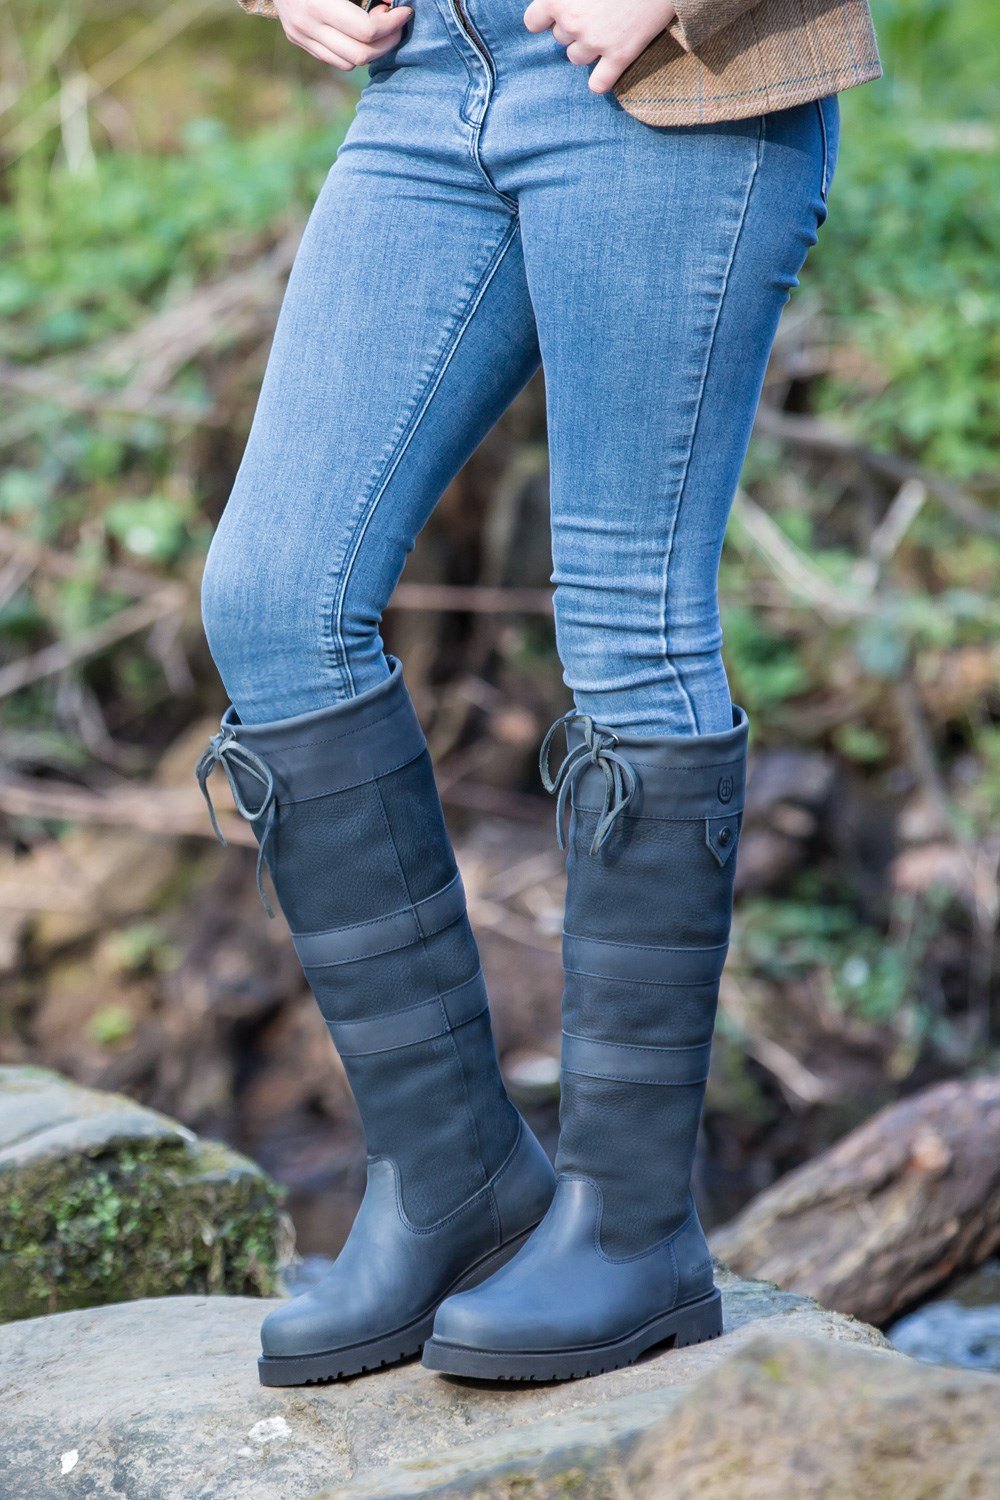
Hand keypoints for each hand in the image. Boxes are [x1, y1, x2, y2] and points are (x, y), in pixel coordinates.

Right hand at [274, 0, 411, 70]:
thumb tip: (393, 0)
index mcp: (318, 4)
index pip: (367, 31)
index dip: (392, 23)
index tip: (404, 11)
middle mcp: (307, 25)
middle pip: (361, 55)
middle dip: (387, 41)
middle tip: (395, 22)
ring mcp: (301, 36)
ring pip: (350, 63)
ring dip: (373, 50)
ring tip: (378, 27)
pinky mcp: (298, 40)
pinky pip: (335, 59)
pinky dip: (355, 51)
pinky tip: (360, 33)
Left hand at [524, 0, 676, 93]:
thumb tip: (557, 7)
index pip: (533, 22)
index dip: (546, 18)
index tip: (559, 14)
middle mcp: (573, 22)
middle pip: (560, 39)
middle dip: (573, 30)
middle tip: (596, 13)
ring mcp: (596, 42)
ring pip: (576, 58)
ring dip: (587, 50)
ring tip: (606, 30)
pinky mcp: (620, 55)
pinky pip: (598, 84)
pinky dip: (601, 79)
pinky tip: (609, 67)